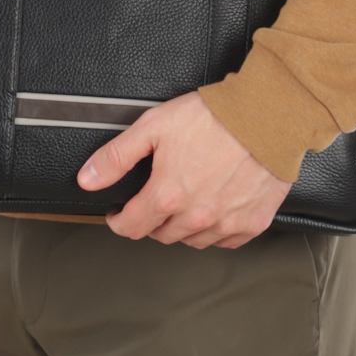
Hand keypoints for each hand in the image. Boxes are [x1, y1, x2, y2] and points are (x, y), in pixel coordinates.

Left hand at [77, 92, 291, 248]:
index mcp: (168, 195)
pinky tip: (214, 208)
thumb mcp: (154, 126)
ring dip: (182, 226)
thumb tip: (87, 179)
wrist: (268, 115)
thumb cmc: (215, 117)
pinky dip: (216, 229)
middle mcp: (196, 217)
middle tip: (155, 198)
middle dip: (151, 219)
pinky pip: (225, 240)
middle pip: (160, 234)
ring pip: (191, 240)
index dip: (119, 219)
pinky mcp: (252, 222)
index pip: (131, 227)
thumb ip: (116, 156)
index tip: (120, 212)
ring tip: (184, 200)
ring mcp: (226, 223)